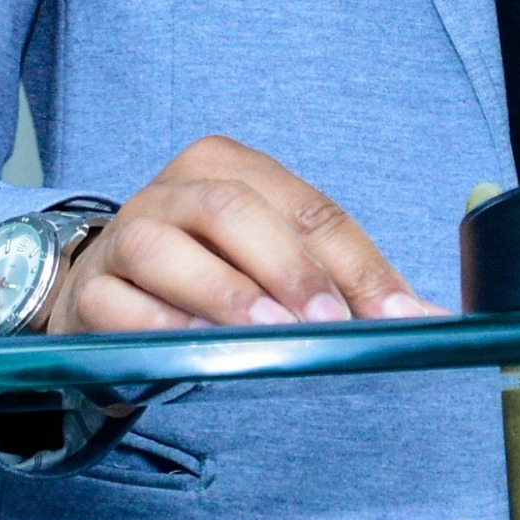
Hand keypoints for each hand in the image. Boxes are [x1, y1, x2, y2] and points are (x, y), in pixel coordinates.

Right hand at [42, 134, 443, 333]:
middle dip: (290, 268)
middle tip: (330, 324)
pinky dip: (160, 326)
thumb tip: (429, 320)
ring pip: (166, 247)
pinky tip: (196, 351)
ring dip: (223, 292)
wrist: (105, 297)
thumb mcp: (273, 263)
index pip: (308, 208)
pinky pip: (118, 303)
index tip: (399, 316)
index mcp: (230, 168)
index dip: (359, 263)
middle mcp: (174, 190)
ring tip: (267, 334)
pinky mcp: (90, 291)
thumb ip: (342, 283)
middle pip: (235, 210)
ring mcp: (125, 235)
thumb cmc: (209, 276)